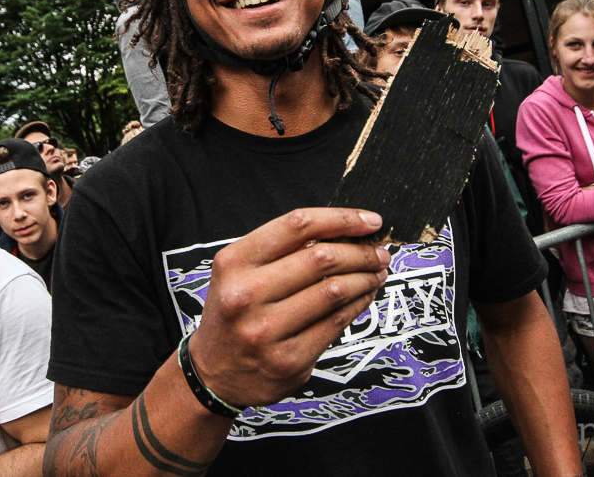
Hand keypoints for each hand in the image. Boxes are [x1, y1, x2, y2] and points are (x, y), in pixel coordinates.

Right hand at [190, 208, 389, 408]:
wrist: (214, 373)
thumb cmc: (235, 312)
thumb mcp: (240, 271)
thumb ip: (283, 250)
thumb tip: (347, 232)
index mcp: (234, 262)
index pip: (297, 225)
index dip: (342, 218)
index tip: (370, 221)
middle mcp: (246, 294)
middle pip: (321, 258)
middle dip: (361, 252)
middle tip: (379, 252)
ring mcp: (266, 331)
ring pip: (334, 291)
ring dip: (365, 278)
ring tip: (376, 273)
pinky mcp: (288, 360)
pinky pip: (336, 323)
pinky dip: (359, 304)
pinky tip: (364, 296)